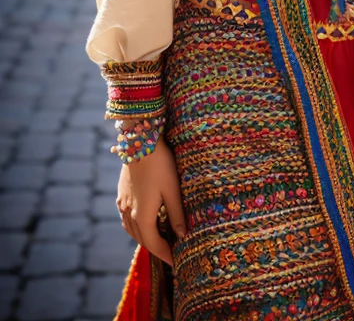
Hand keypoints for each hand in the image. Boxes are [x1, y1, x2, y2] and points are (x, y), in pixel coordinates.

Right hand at [116, 135, 185, 265]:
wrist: (140, 141)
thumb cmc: (160, 164)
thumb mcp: (173, 189)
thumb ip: (177, 214)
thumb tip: (182, 237)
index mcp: (143, 214)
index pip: (154, 244)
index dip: (165, 255)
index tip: (176, 263)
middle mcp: (129, 212)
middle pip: (142, 239)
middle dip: (156, 249)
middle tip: (171, 254)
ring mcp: (122, 203)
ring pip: (132, 230)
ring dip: (145, 238)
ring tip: (159, 241)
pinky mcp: (121, 193)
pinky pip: (126, 219)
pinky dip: (135, 227)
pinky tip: (142, 222)